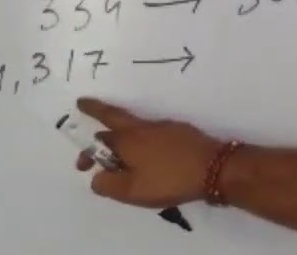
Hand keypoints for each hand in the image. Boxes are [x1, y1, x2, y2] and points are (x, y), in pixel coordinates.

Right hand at [74, 97, 221, 208]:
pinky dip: (143, 143)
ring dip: (123, 138)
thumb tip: (96, 176)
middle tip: (84, 106)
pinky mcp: (182, 133)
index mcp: (129, 139)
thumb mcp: (131, 190)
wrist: (215, 168)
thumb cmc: (169, 179)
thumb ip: (107, 184)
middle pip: (117, 117)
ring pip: (137, 128)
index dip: (87, 146)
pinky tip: (149, 160)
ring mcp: (166, 127)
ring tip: (121, 159)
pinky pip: (154, 135)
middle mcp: (145, 127)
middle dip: (98, 112)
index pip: (100, 132)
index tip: (81, 161)